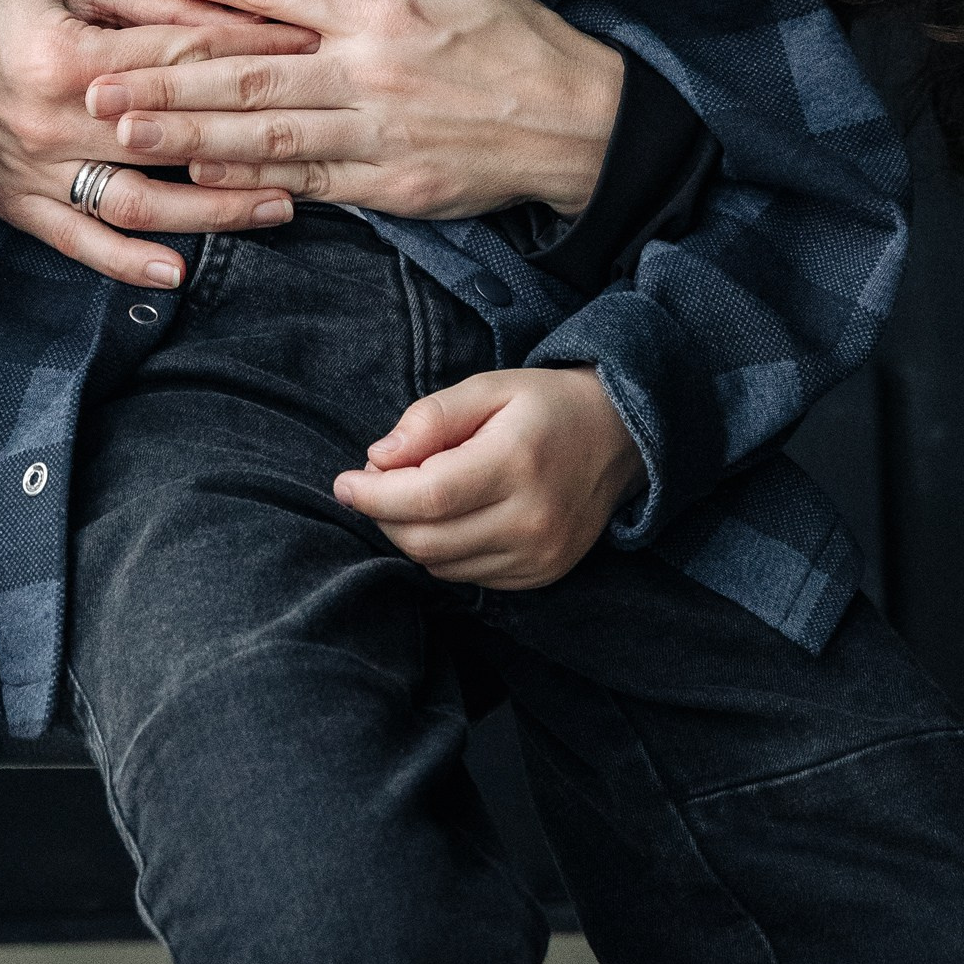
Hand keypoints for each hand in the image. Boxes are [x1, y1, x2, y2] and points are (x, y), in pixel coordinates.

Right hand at [0, 0, 307, 286]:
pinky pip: (81, 243)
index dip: (254, 50)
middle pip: (177, 136)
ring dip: (215, 212)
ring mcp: (37, 172)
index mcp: (69, 54)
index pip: (183, 56)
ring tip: (280, 208)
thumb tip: (221, 5)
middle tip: (325, 135)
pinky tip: (179, 274)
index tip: (312, 47)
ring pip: (141, 203)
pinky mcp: (18, 205)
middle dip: (259, 135)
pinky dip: (129, 265)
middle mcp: (55, 123)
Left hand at [88, 0, 626, 221]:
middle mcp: (366, 73)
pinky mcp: (385, 188)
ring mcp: (372, 136)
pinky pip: (303, 184)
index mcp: (378, 11)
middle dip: (164, 75)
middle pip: (247, 73)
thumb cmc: (517, 38)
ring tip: (121, 131)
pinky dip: (246, 184)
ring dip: (186, 136)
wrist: (580, 126)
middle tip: (93, 76)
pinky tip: (196, 183)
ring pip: (263, 136)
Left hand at [333, 366, 643, 586]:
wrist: (620, 437)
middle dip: (383, 515)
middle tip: (373, 481)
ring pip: (441, 565)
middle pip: (425, 540)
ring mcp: (539, 556)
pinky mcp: (541, 575)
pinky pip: (467, 576)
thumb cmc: (546, 404)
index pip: (425, 498)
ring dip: (409, 534)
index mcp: (516, 463)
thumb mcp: (489, 387)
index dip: (373, 495)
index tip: (343, 481)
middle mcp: (531, 519)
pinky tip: (448, 516)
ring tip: (411, 493)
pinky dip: (442, 551)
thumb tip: (377, 457)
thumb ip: (431, 418)